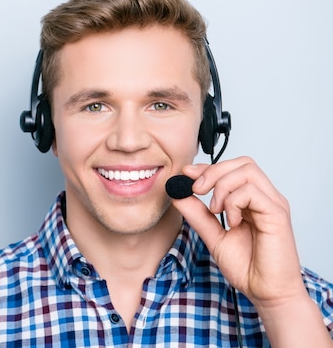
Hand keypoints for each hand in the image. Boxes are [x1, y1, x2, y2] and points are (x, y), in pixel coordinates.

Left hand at [171, 156, 304, 307]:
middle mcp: (264, 198)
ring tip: (215, 210)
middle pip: (241, 162)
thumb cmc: (247, 267)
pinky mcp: (277, 213)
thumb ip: (197, 215)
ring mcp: (272, 203)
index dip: (207, 168)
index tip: (186, 174)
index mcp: (251, 201)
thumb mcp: (213, 236)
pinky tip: (231, 222)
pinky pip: (251, 191)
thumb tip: (178, 194)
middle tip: (196, 190)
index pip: (232, 169)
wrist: (266, 293)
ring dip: (222, 186)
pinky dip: (233, 201)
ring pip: (246, 170)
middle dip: (212, 171)